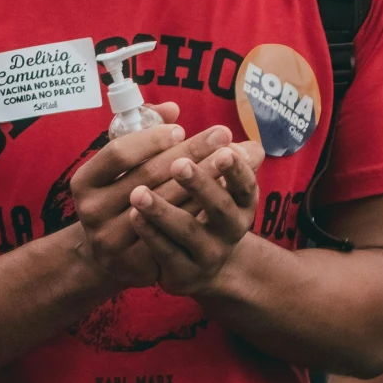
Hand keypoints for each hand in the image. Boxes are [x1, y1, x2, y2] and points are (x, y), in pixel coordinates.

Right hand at [67, 113, 227, 289]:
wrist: (109, 254)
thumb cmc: (120, 195)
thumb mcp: (120, 166)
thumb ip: (141, 132)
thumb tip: (171, 109)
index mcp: (83, 183)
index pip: (118, 154)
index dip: (151, 139)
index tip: (181, 129)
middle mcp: (91, 212)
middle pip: (147, 177)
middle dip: (189, 152)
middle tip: (222, 133)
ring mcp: (111, 241)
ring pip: (165, 204)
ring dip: (201, 178)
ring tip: (228, 157)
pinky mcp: (135, 263)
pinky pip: (174, 231)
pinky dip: (199, 209)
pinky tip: (221, 192)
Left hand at [126, 136, 262, 295]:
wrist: (194, 261)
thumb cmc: (194, 206)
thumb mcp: (206, 178)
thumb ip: (191, 144)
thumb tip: (168, 107)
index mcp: (243, 202)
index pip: (247, 185)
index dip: (237, 169)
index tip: (225, 150)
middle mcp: (232, 229)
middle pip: (220, 207)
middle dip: (199, 184)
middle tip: (179, 164)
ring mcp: (209, 255)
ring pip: (187, 231)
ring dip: (163, 210)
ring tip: (139, 192)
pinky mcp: (183, 274)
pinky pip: (165, 253)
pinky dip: (151, 234)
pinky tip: (134, 216)